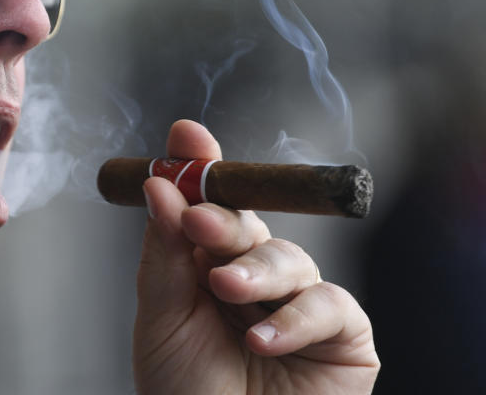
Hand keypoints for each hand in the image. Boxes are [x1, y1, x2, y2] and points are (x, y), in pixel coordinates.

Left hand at [132, 120, 378, 393]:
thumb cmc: (184, 390)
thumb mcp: (161, 316)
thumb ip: (164, 252)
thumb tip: (159, 184)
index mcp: (209, 265)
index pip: (210, 207)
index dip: (202, 169)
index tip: (185, 136)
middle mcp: (257, 278)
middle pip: (250, 223)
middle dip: (224, 217)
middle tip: (197, 218)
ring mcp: (301, 304)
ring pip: (289, 258)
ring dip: (255, 271)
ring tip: (224, 290)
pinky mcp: (345, 338)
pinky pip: (330, 305)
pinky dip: (297, 318)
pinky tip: (262, 341)